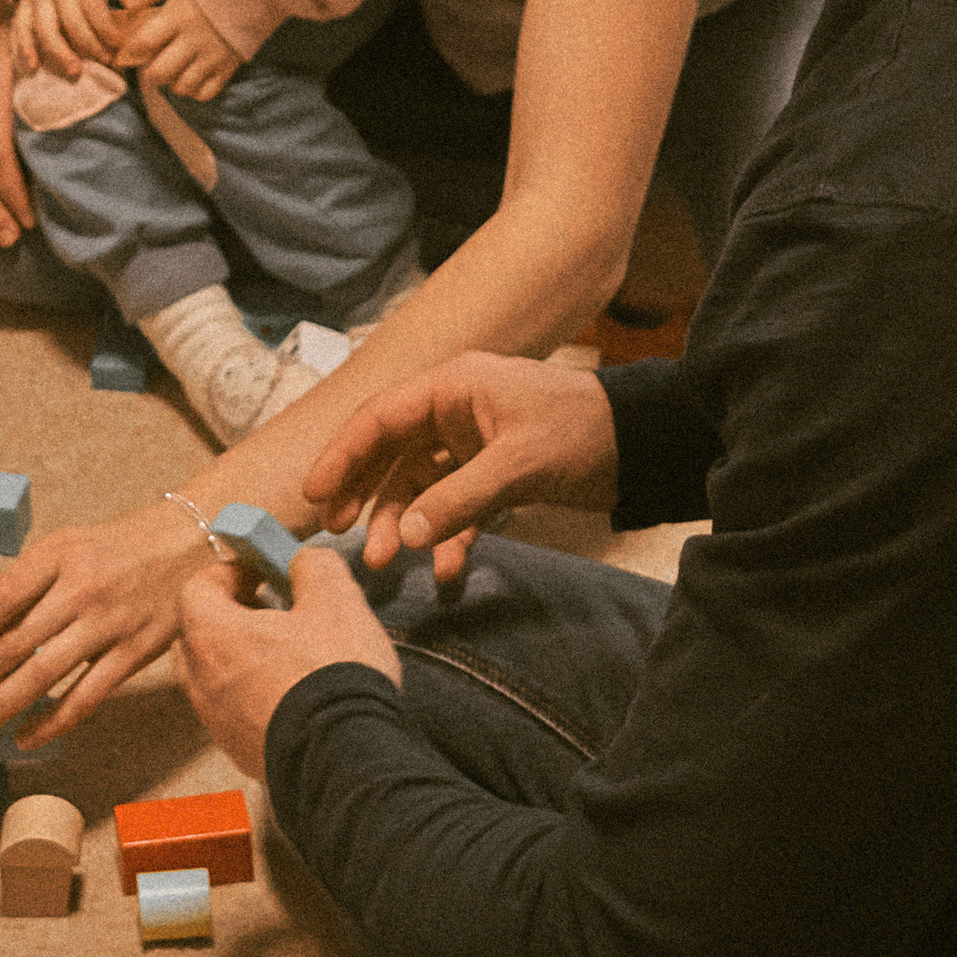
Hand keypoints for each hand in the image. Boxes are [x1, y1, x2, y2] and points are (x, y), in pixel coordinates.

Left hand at [0, 497, 212, 740]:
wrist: (195, 541)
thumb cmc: (122, 545)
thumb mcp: (69, 545)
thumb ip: (28, 581)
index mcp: (58, 555)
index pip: (1, 598)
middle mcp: (81, 589)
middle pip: (14, 644)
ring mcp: (110, 624)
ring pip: (43, 676)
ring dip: (0, 706)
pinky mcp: (135, 652)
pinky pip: (86, 696)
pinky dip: (52, 721)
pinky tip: (25, 736)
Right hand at [13, 0, 135, 81]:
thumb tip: (136, 7)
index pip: (92, 3)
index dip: (105, 26)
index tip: (118, 43)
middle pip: (69, 19)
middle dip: (88, 44)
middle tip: (105, 61)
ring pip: (44, 27)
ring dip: (59, 52)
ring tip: (75, 71)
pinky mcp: (24, 5)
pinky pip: (20, 28)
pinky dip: (24, 48)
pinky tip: (33, 67)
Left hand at [112, 0, 242, 100]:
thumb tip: (128, 4)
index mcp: (178, 17)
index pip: (144, 42)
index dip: (132, 49)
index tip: (132, 48)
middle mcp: (194, 41)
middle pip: (159, 73)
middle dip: (149, 73)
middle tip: (151, 65)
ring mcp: (212, 58)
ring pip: (181, 86)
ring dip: (172, 82)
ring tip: (173, 71)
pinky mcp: (227, 68)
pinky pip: (205, 93)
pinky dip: (195, 90)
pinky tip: (192, 77)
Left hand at [175, 543, 402, 778]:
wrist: (346, 761)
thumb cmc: (334, 676)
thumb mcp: (336, 599)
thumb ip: (313, 566)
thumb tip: (302, 562)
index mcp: (212, 636)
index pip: (197, 588)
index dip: (229, 573)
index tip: (260, 572)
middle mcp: (202, 681)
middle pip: (199, 633)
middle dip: (231, 615)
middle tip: (272, 610)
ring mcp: (216, 722)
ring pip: (216, 675)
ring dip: (243, 658)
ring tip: (288, 654)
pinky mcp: (238, 752)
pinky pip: (235, 711)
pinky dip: (254, 696)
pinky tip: (295, 694)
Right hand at [303, 352, 618, 582]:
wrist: (642, 445)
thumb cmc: (582, 433)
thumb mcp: (518, 465)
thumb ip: (457, 500)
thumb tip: (400, 536)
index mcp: (452, 387)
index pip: (379, 418)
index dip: (342, 456)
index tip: (314, 497)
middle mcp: (454, 410)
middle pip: (390, 453)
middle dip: (364, 496)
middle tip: (341, 537)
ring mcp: (472, 442)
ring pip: (418, 484)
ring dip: (401, 522)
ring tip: (385, 564)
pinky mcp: (493, 472)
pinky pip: (454, 505)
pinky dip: (445, 535)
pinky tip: (443, 569)